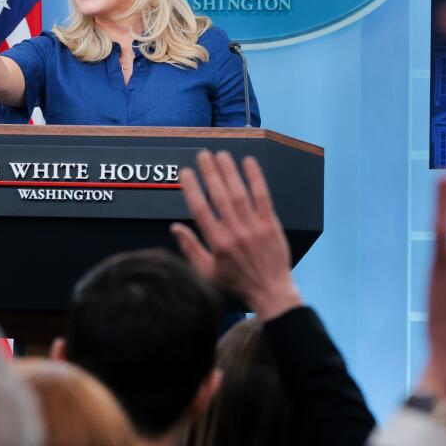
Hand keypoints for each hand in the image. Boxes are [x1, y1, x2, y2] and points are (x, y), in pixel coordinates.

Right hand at [170, 150, 302, 320]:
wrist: (270, 291)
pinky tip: (249, 163)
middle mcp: (235, 231)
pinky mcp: (271, 224)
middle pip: (219, 195)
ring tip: (221, 154)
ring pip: (239, 192)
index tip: (185, 172)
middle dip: (210, 172)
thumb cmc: (236, 283)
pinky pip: (263, 196)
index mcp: (217, 242)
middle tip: (203, 155)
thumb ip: (190, 248)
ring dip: (230, 171)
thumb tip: (175, 227)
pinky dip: (256, 178)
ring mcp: (254, 226)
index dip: (191, 188)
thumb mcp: (206, 272)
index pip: (200, 209)